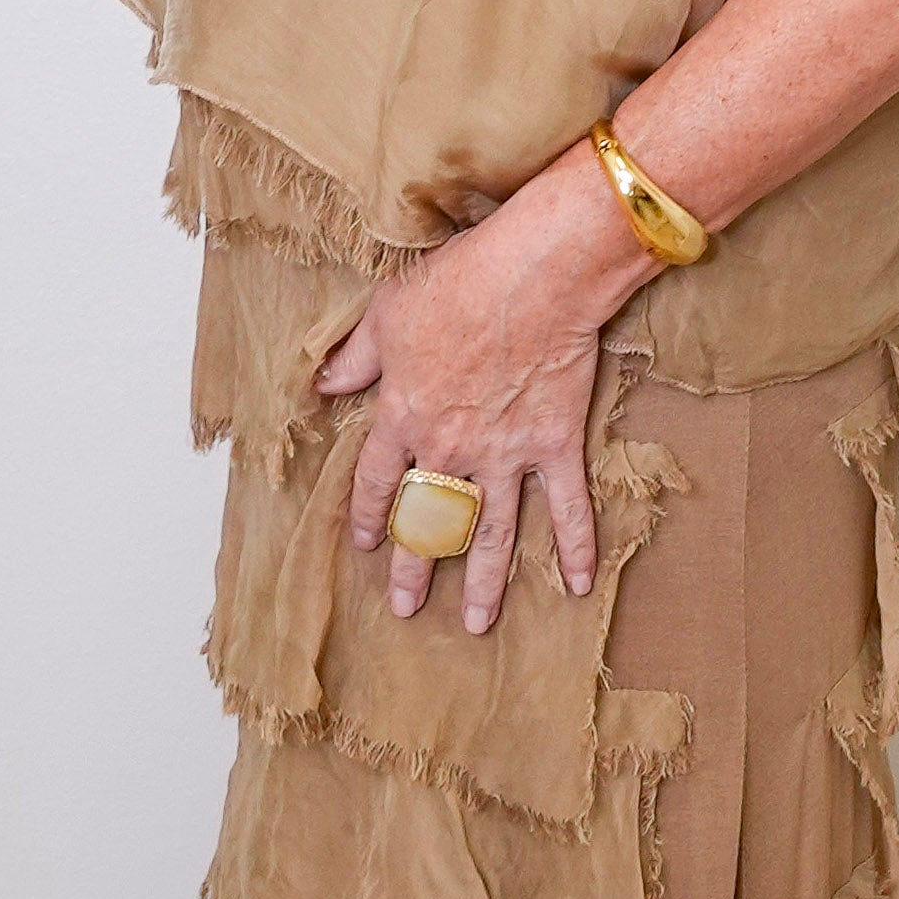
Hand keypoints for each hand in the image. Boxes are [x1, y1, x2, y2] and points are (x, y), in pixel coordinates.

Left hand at [317, 158, 642, 629]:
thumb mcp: (386, 313)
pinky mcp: (553, 444)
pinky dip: (574, 546)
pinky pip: (565, 506)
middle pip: (428, 522)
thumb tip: (323, 385)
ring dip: (483, 582)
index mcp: (402, 417)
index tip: (366, 542)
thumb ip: (354, 358)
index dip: (369, 514)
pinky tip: (576, 585)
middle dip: (414, 568)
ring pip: (491, 533)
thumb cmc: (457, 283)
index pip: (376, 482)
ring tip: (475, 622)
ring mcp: (504, 454)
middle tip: (405, 607)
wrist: (533, 276)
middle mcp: (450, 448)